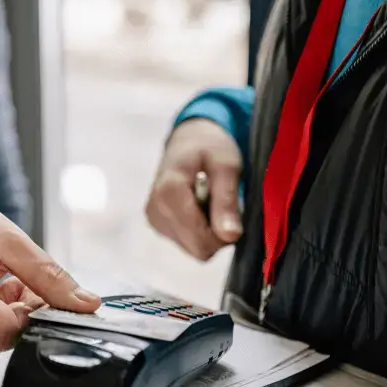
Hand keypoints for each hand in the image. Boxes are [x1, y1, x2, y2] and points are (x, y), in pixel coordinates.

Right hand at [145, 118, 243, 260]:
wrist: (189, 138)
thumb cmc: (210, 146)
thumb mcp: (227, 165)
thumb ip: (226, 201)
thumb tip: (230, 237)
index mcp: (169, 193)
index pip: (201, 241)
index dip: (224, 232)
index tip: (233, 209)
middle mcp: (155, 210)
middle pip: (198, 248)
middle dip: (218, 232)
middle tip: (224, 204)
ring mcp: (154, 219)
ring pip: (194, 248)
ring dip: (209, 230)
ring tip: (210, 200)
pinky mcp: (157, 223)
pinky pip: (187, 241)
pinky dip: (199, 228)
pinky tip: (200, 206)